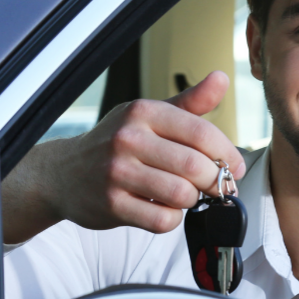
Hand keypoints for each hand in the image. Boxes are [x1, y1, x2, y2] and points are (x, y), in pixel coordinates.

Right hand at [2, 71, 244, 242]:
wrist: (64, 173)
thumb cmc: (118, 143)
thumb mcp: (150, 116)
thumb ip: (190, 102)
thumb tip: (222, 78)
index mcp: (143, 112)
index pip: (201, 133)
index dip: (227, 154)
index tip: (234, 167)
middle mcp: (128, 139)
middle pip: (195, 166)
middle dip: (215, 181)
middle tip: (217, 186)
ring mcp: (117, 172)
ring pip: (181, 195)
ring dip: (193, 200)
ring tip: (186, 195)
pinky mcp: (111, 205)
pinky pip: (161, 220)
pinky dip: (172, 219)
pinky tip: (165, 209)